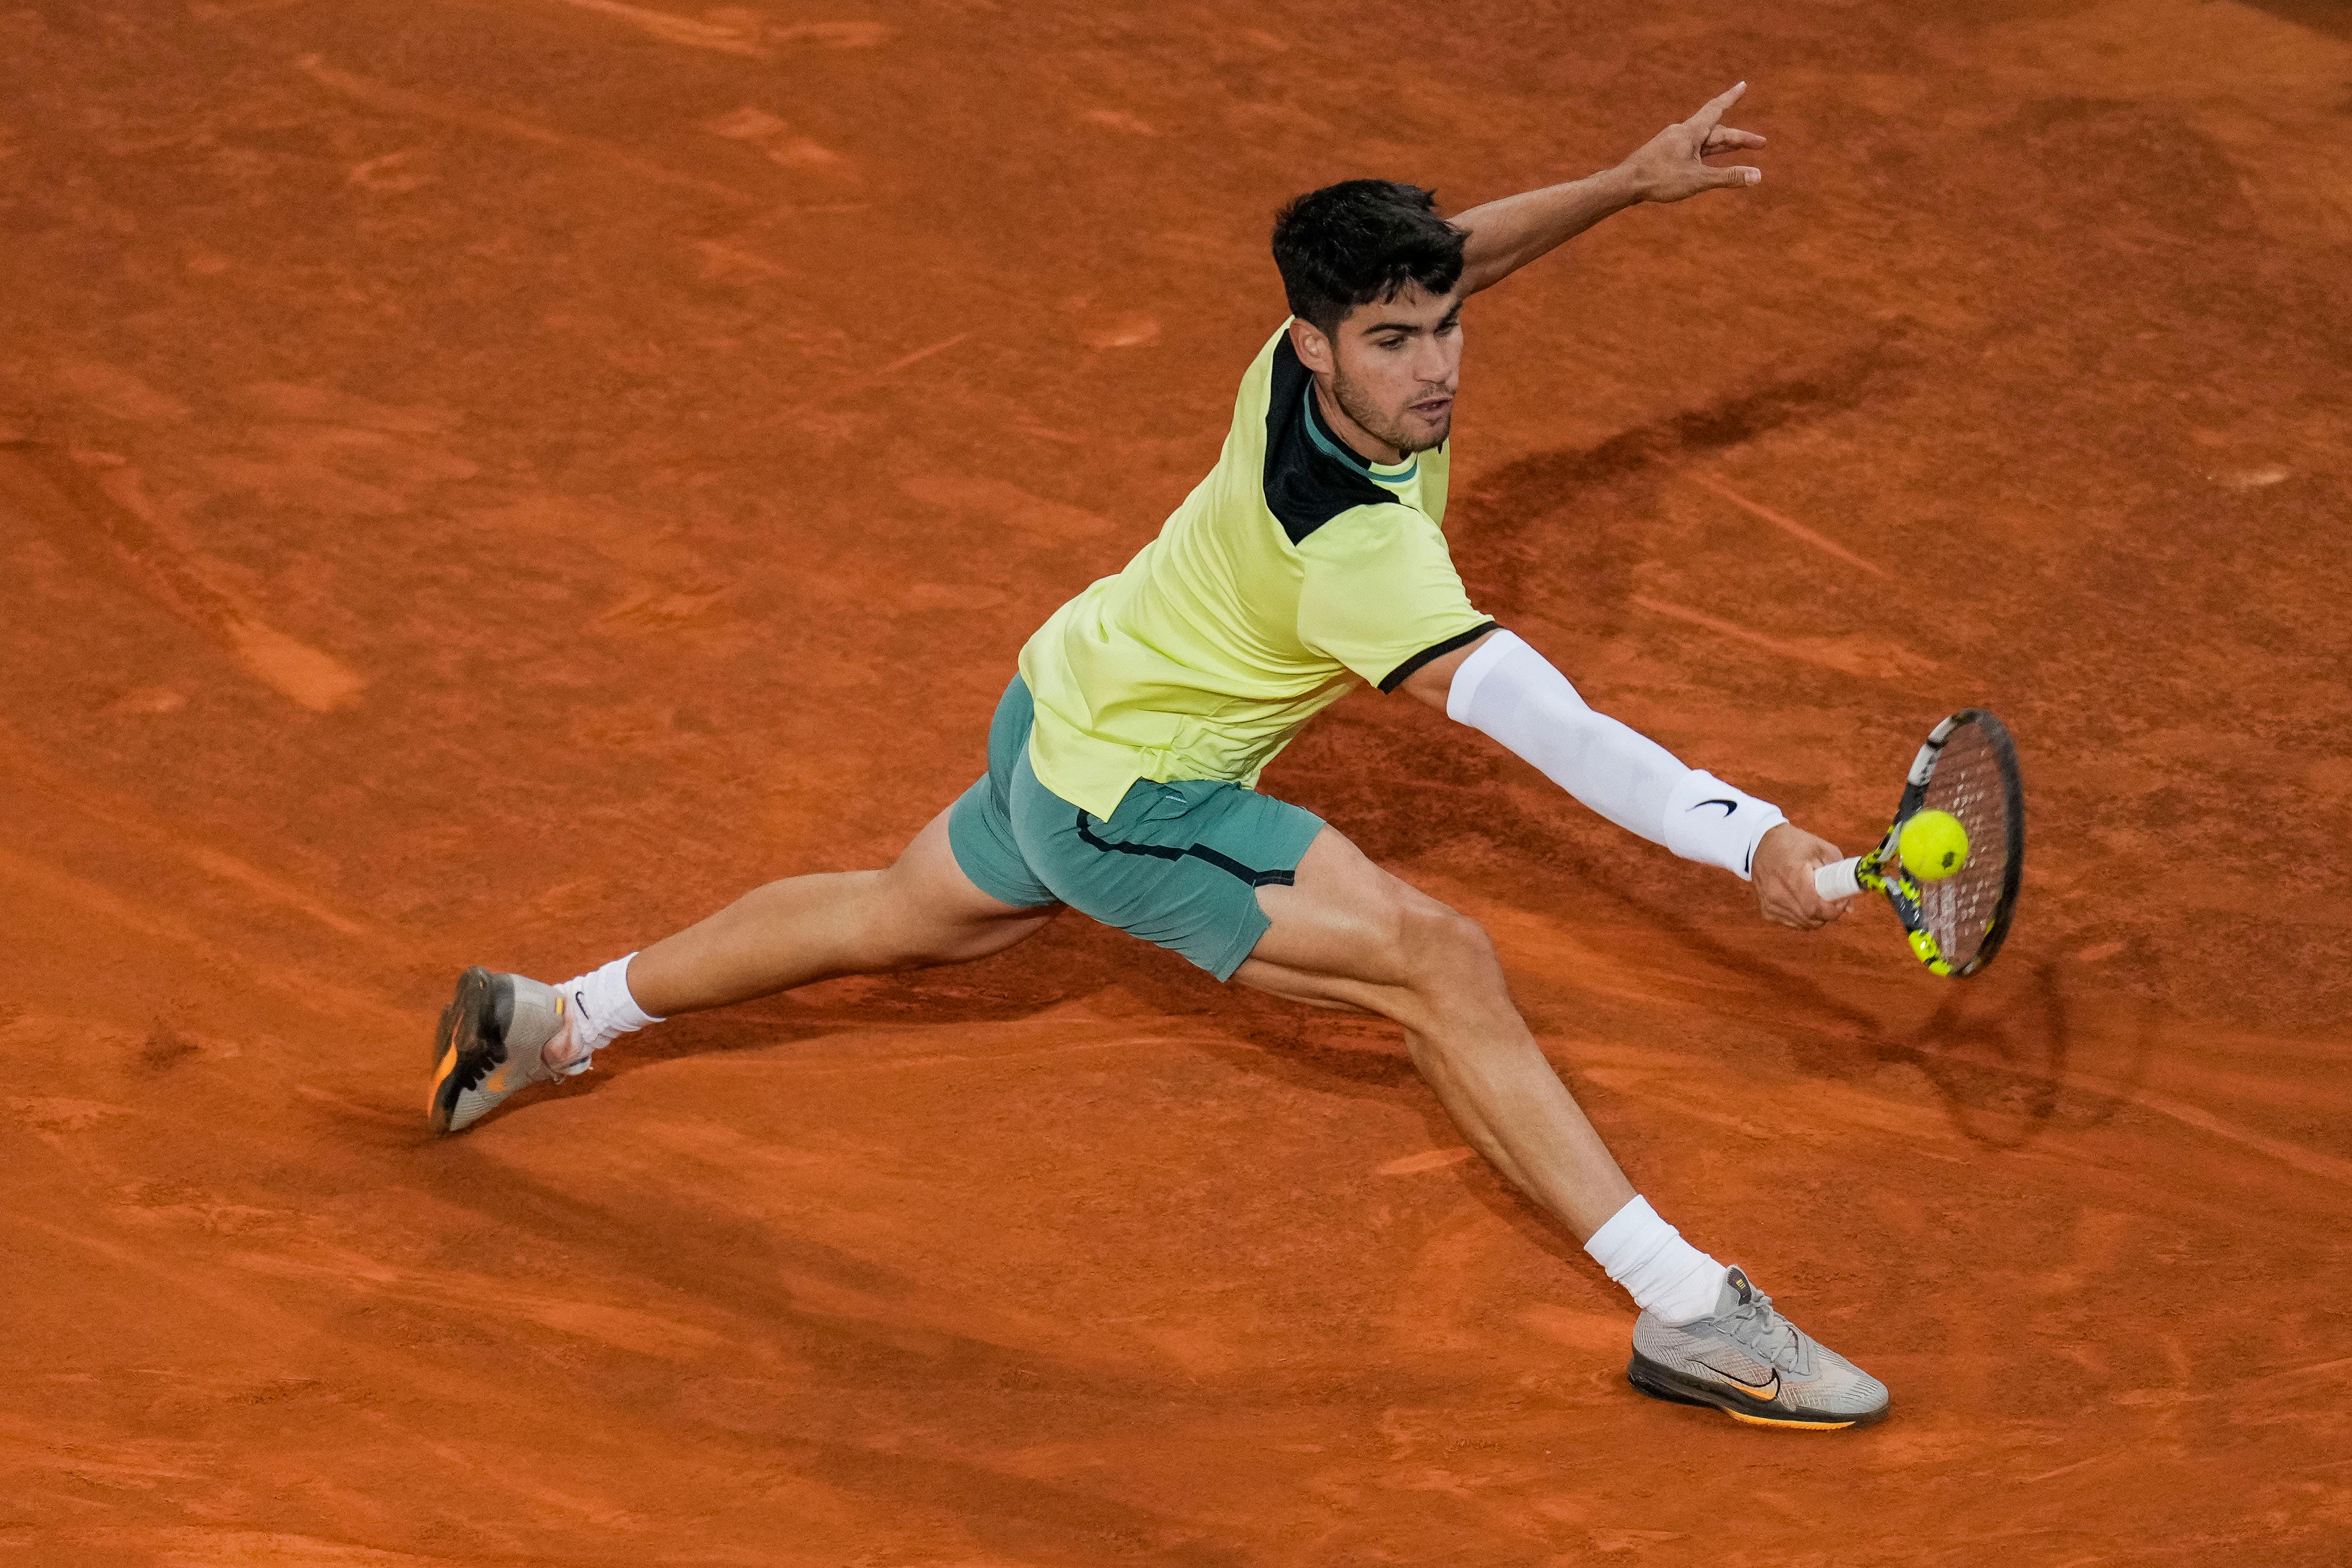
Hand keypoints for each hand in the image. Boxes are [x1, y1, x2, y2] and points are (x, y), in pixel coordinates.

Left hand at [1613, 81, 1765, 203]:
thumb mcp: (1698, 180)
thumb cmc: (1659, 179)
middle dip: (1739, 138)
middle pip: (1717, 131)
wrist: (1625, 183)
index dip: (1732, 97)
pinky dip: (1707, 153)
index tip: (1743, 84)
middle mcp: (1682, 133)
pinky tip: (1708, 158)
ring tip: (1740, 147)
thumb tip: (1758, 177)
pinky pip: (1693, 150)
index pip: (1717, 108)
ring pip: (1705, 141)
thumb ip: (1728, 177)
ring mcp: (1673, 143)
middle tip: (1761, 144)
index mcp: (1691, 132)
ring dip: (1724, 145)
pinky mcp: (1666, 154)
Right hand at [1751, 823, 1850, 929]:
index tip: (1841, 901)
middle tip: (1833, 901)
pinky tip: (1803, 902)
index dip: (1834, 910)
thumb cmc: (1793, 843)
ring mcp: (1771, 904)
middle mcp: (1778, 894)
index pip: (1816, 908)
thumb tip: (1850, 906)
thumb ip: (1839, 874)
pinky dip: (1803, 917)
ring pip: (1803, 924)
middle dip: (1828, 914)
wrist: (1759, 844)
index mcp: (1793, 876)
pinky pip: (1792, 923)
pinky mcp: (1767, 911)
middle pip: (1811, 919)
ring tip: (1818, 899)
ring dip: (1816, 917)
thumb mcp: (1821, 848)